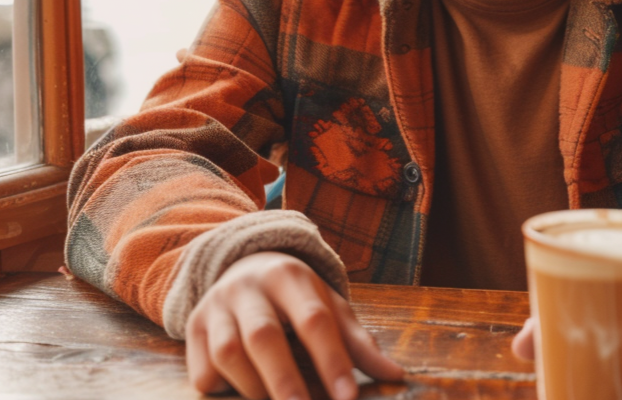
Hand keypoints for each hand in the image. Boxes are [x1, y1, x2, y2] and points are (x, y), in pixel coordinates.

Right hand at [186, 251, 402, 399]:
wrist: (243, 267)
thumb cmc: (296, 297)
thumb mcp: (329, 306)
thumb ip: (359, 342)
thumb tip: (397, 375)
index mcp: (290, 276)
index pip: (314, 318)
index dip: (332, 359)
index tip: (349, 398)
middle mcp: (250, 287)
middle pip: (264, 336)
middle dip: (285, 380)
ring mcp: (216, 307)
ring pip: (228, 354)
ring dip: (255, 389)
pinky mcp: (192, 329)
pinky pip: (203, 372)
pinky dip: (223, 390)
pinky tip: (243, 396)